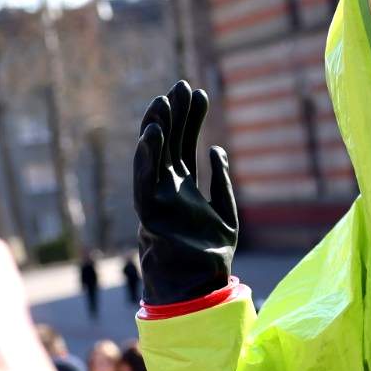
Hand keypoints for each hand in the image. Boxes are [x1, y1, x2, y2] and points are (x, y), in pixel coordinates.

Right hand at [134, 80, 237, 305]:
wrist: (200, 285)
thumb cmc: (211, 255)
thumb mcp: (225, 212)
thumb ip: (221, 182)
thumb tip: (217, 150)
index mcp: (184, 188)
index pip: (185, 144)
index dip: (191, 119)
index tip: (198, 93)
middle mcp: (167, 189)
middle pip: (169, 144)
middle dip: (175, 115)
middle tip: (182, 86)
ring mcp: (156, 199)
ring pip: (153, 157)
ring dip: (157, 128)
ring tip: (163, 101)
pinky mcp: (148, 212)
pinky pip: (144, 180)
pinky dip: (146, 157)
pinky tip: (150, 133)